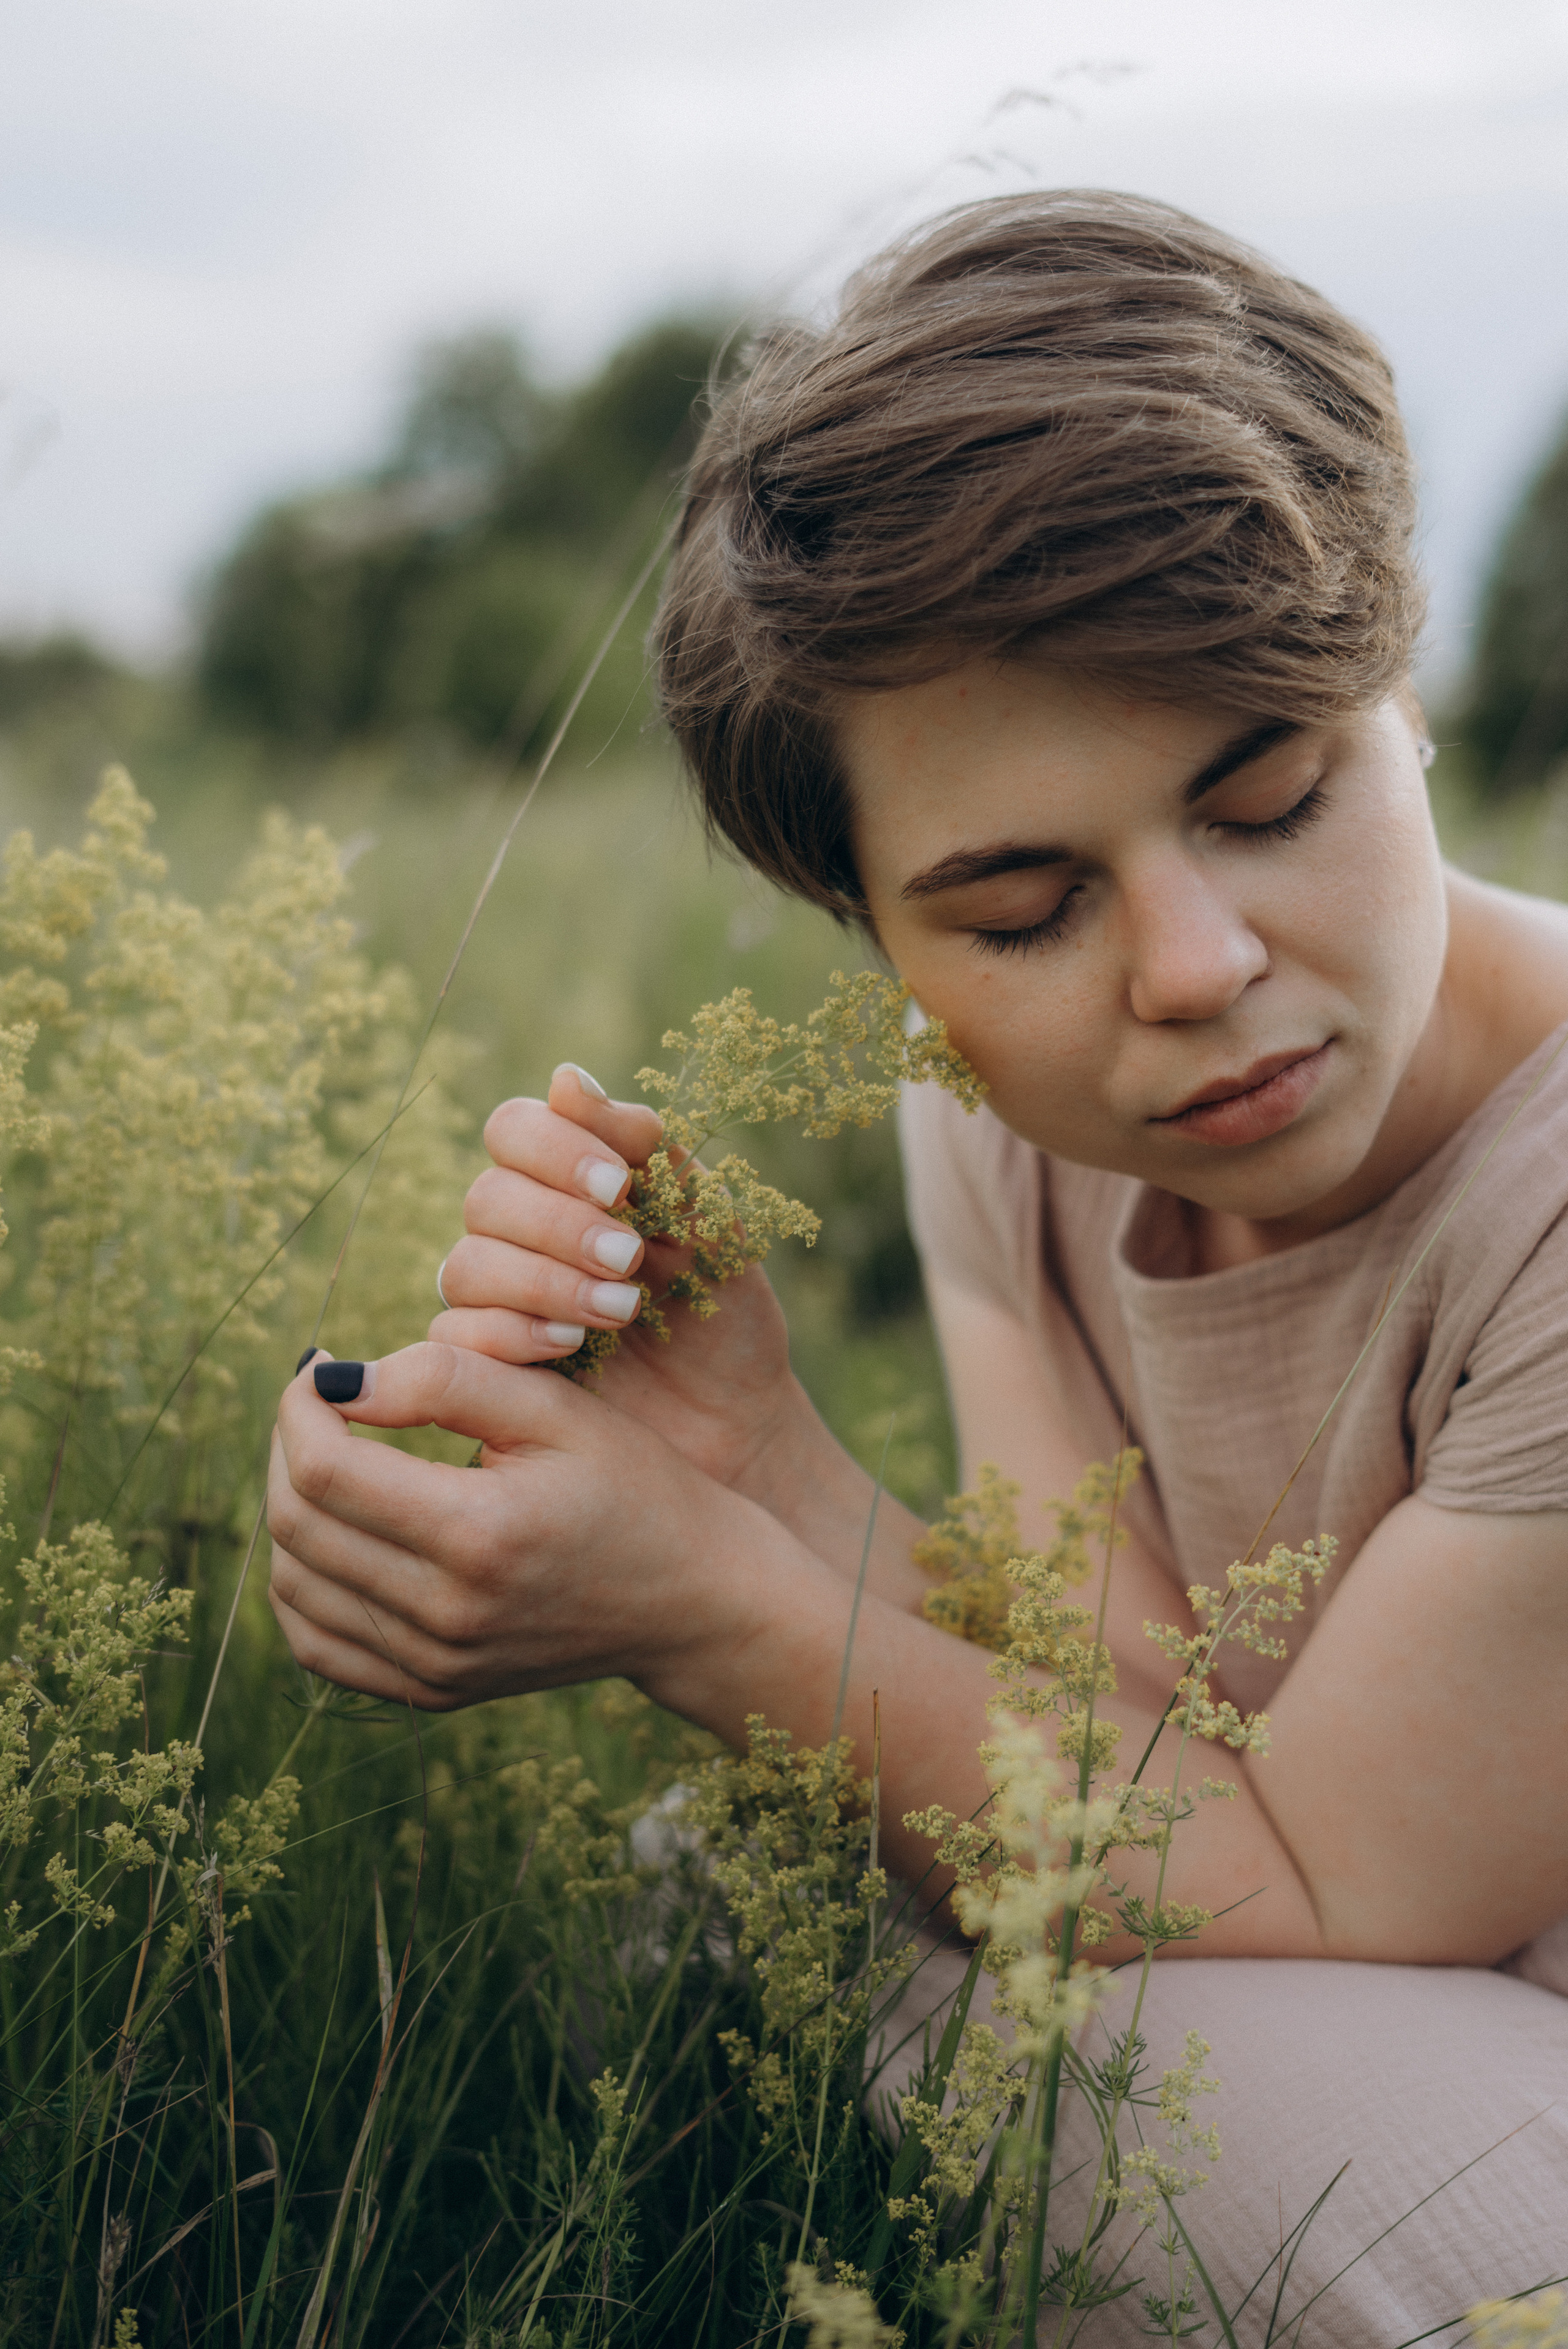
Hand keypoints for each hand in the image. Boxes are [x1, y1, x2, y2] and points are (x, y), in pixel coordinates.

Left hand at [267, 1341, 762, 1710]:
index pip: (326, 1470)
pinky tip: (334, 1532)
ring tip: (330, 1455)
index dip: (300, 1406)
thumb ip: (446, 1379)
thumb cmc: (632, 1486)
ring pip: (293, 1584)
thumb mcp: (556, 1410)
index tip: (321, 1365)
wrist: (691, 1601)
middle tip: (321, 1402)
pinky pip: (317, 1644)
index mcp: (480, 1535)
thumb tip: (337, 1380)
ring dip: (291, 1508)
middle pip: (297, 1525)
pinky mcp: (431, 1691)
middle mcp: (447, 1615)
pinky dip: (302, 1584)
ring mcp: (436, 1664)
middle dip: (289, 1445)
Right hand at [430, 1062, 803, 1493]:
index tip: (621, 1186)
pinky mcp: (485, 1365)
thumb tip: (565, 1078)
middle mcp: (519, 1232)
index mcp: (570, 1181)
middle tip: (629, 1258)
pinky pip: (452, 1336)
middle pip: (487, 1198)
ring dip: (542, 1283)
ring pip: (465, 1265)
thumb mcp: (709, 1224)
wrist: (734, 1419)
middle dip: (559, 1226)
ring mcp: (496, 1300)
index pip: (514, 1129)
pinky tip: (570, 1346)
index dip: (553, 1148)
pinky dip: (510, 1335)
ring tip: (621, 1311)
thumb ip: (646, 1149)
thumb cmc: (723, 1312)